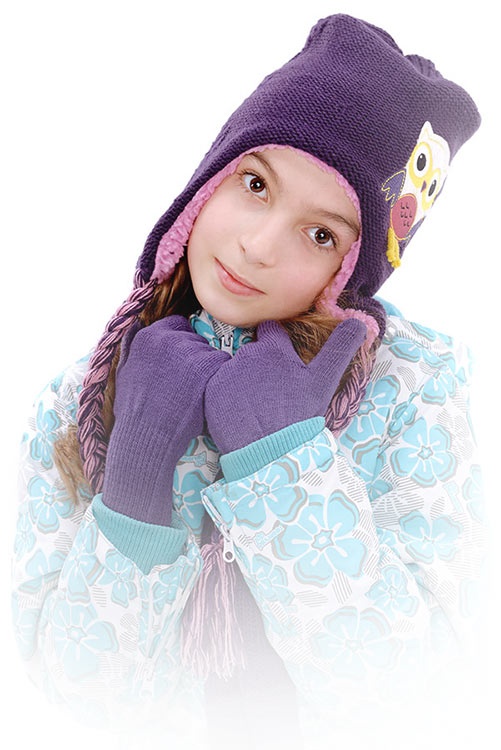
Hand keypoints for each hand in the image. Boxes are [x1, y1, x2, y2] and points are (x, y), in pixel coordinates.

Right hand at [103, 315, 229, 524]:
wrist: (147, 434)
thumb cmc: (134, 410)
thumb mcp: (125, 372)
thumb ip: (133, 346)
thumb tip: (138, 323)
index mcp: (149, 337)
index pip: (177, 324)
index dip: (182, 342)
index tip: (181, 361)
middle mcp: (168, 339)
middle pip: (195, 338)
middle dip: (195, 356)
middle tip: (188, 382)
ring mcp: (188, 351)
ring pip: (211, 352)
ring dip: (209, 369)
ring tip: (196, 392)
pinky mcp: (206, 366)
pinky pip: (224, 364)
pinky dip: (220, 378)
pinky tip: (207, 394)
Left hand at [205, 318, 365, 453]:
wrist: (271, 451)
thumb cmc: (300, 416)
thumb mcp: (324, 381)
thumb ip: (340, 348)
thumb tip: (360, 323)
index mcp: (273, 348)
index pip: (269, 330)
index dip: (274, 343)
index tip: (280, 361)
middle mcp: (247, 354)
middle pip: (250, 352)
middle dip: (259, 367)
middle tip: (271, 393)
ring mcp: (226, 373)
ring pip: (234, 370)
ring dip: (242, 382)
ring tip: (255, 407)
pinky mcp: (211, 391)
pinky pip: (216, 387)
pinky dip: (225, 397)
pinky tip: (239, 413)